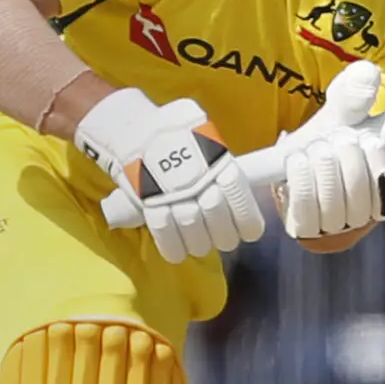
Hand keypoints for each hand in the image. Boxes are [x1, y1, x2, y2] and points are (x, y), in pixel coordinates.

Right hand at [74, 87, 265, 263]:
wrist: (134, 130)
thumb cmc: (175, 132)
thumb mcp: (205, 135)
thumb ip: (221, 156)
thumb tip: (238, 176)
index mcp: (218, 161)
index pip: (238, 194)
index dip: (248, 218)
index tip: (250, 232)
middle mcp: (198, 178)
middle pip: (216, 214)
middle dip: (224, 235)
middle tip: (223, 239)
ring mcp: (173, 192)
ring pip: (192, 227)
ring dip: (199, 243)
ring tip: (200, 245)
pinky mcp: (149, 202)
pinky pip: (163, 231)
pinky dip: (171, 246)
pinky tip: (177, 253)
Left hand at [274, 61, 384, 240]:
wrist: (298, 152)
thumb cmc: (328, 134)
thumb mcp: (343, 110)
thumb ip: (356, 93)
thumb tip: (368, 74)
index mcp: (383, 187)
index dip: (376, 166)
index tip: (365, 139)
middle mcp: (363, 214)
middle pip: (359, 202)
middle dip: (341, 162)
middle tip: (332, 139)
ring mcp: (336, 225)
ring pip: (334, 212)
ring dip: (319, 173)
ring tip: (313, 150)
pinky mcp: (306, 230)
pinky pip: (306, 218)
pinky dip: (300, 185)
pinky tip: (298, 165)